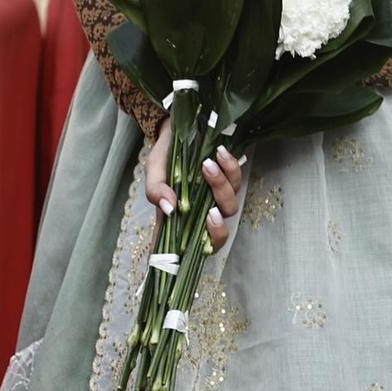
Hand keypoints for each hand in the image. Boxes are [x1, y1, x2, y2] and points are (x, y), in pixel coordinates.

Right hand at [146, 118, 243, 250]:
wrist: (178, 129)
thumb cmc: (164, 155)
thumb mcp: (153, 170)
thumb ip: (156, 190)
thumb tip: (169, 208)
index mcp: (179, 219)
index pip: (184, 249)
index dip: (184, 261)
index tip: (182, 259)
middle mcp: (200, 212)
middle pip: (217, 236)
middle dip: (217, 229)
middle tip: (210, 212)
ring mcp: (217, 196)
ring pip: (229, 205)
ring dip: (220, 187)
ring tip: (206, 164)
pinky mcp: (230, 178)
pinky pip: (237, 178)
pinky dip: (230, 167)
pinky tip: (219, 152)